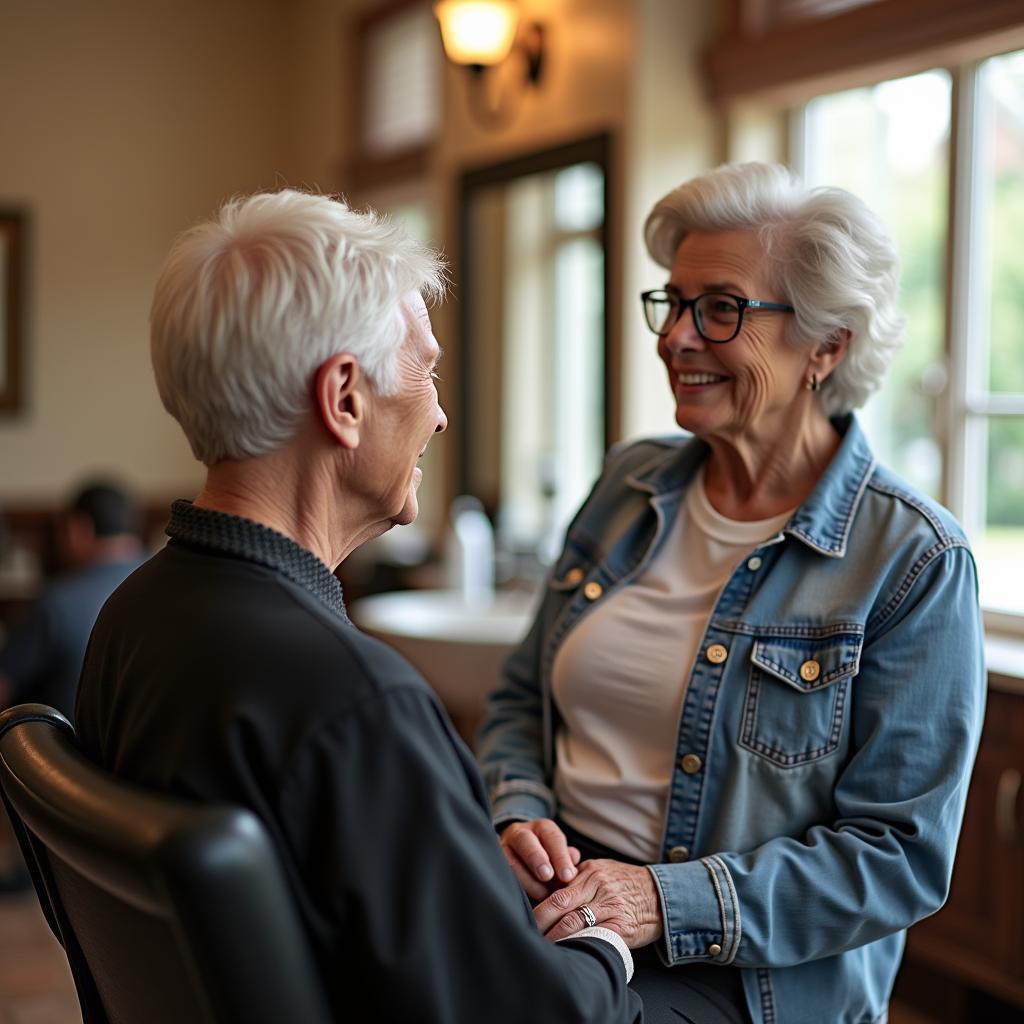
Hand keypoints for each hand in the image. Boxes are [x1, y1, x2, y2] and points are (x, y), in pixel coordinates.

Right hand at [500, 819, 581, 899]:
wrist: (519, 849)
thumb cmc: (547, 854)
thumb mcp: (559, 851)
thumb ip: (566, 856)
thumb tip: (574, 859)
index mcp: (542, 828)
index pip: (552, 837)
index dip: (560, 857)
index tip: (568, 876)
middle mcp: (520, 833)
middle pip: (526, 841)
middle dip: (537, 859)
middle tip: (548, 877)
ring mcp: (503, 847)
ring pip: (510, 861)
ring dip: (527, 880)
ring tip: (541, 895)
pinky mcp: (494, 863)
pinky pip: (502, 875)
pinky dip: (515, 888)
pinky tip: (526, 901)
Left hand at [532, 858, 662, 948]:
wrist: (661, 895)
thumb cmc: (626, 884)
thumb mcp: (602, 870)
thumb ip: (577, 877)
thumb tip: (547, 887)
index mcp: (590, 872)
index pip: (557, 890)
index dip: (539, 907)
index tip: (525, 918)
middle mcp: (599, 887)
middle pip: (560, 904)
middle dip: (540, 922)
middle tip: (527, 934)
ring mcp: (611, 907)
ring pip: (574, 923)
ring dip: (555, 937)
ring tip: (542, 947)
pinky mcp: (622, 927)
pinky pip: (595, 937)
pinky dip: (579, 945)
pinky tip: (570, 952)